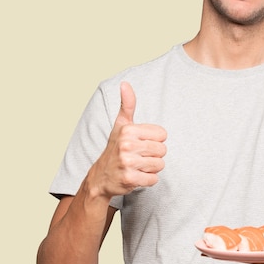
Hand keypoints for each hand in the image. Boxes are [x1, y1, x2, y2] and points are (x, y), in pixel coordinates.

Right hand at [88, 81, 166, 198]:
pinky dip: (148, 180)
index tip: (141, 144)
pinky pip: (154, 179)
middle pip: (162, 150)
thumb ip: (127, 105)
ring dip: (151, 168)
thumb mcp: (121, 125)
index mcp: (128, 129)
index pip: (163, 135)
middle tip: (139, 157)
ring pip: (160, 165)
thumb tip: (125, 84)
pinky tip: (136, 176)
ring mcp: (127, 163)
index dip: (155, 141)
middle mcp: (126, 145)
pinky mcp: (130, 179)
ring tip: (137, 166)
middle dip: (154, 155)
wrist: (100, 176)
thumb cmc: (116, 148)